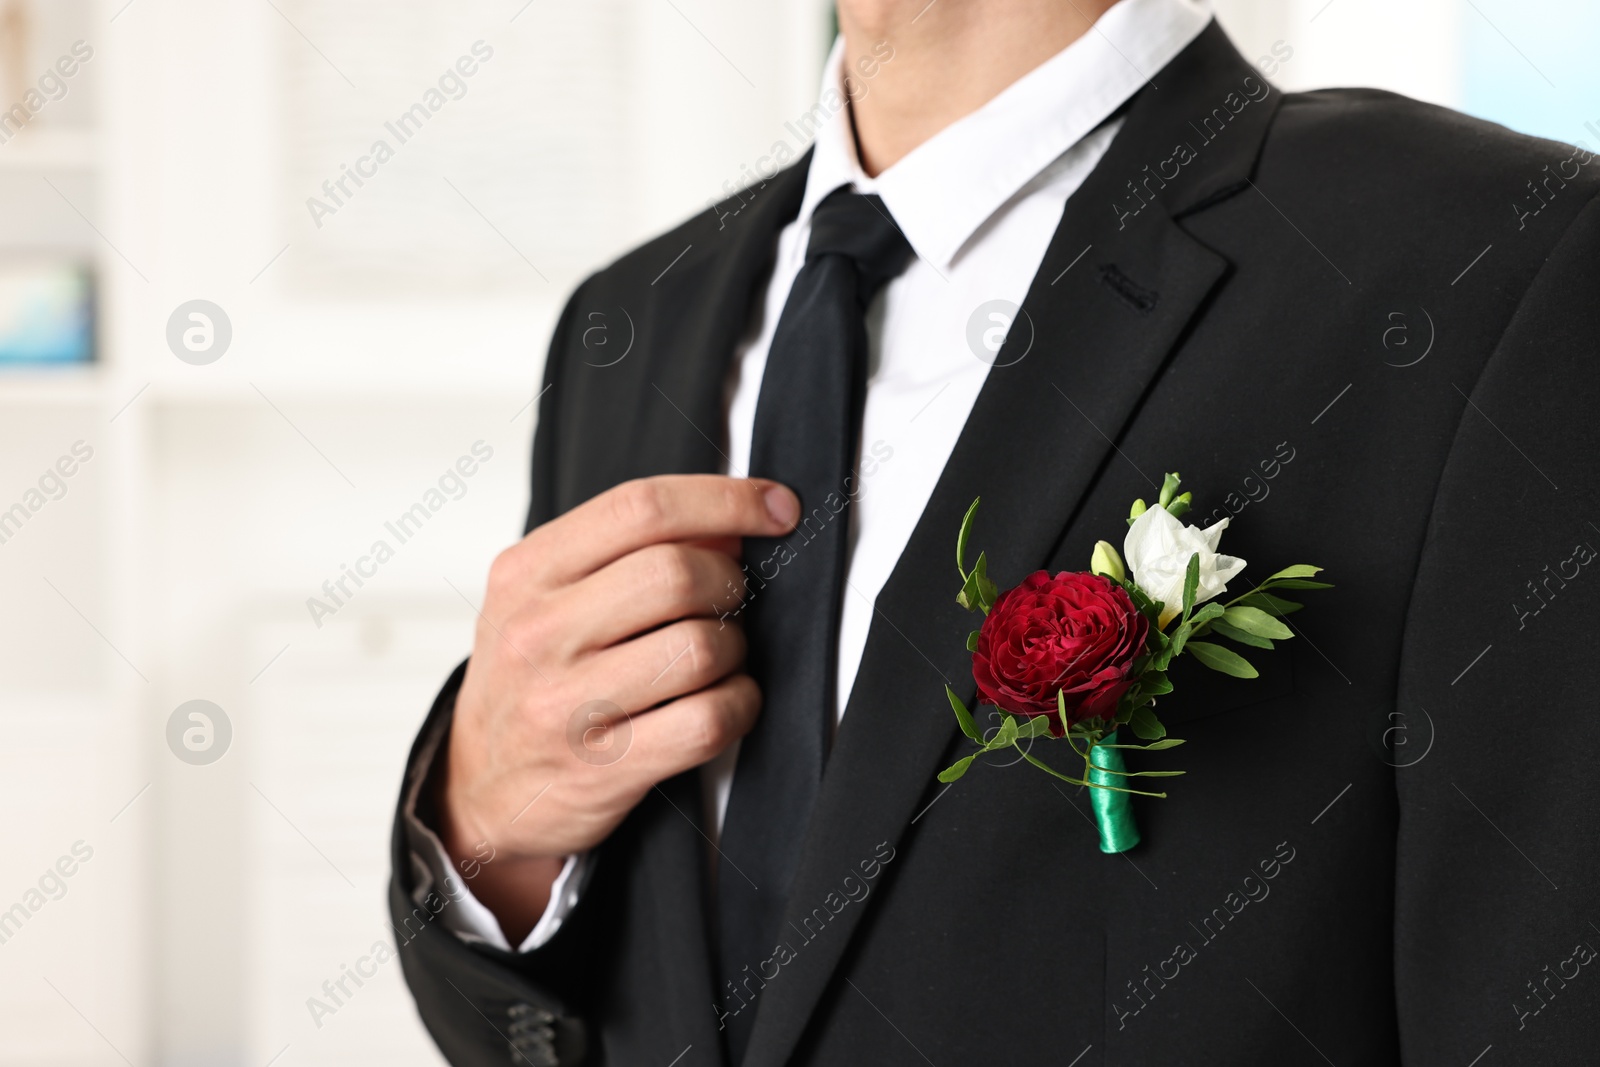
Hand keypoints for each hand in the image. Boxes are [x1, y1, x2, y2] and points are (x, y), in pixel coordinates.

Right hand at [435, 474, 798, 942]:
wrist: (479, 786)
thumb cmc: (530, 679)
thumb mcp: (546, 596)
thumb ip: (624, 551)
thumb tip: (730, 526)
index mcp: (527, 572)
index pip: (641, 508)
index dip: (726, 500)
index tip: (777, 505)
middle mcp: (538, 633)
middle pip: (678, 574)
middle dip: (729, 582)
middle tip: (729, 600)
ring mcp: (567, 705)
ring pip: (702, 648)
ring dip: (735, 649)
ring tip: (718, 658)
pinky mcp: (603, 769)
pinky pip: (708, 720)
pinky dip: (739, 704)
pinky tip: (725, 701)